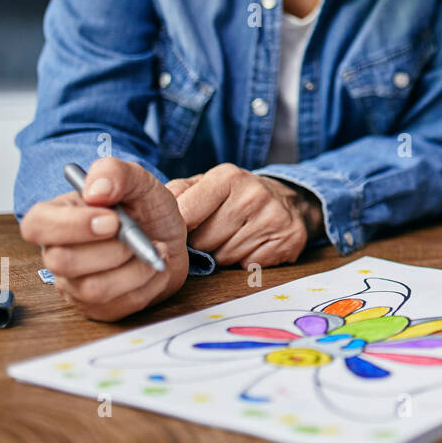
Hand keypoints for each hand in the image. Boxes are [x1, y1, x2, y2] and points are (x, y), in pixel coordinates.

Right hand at [20, 157, 188, 321]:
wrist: (172, 239)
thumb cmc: (147, 209)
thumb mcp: (139, 181)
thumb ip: (116, 173)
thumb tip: (95, 189)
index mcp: (58, 217)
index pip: (36, 225)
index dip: (72, 226)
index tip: (112, 220)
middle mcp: (58, 254)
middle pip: (63, 262)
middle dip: (113, 249)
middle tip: (141, 235)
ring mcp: (75, 286)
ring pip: (93, 289)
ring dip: (136, 268)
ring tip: (155, 249)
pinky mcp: (98, 308)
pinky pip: (119, 306)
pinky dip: (149, 284)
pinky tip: (155, 267)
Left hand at [174, 164, 322, 267]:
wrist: (288, 200)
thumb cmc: (236, 196)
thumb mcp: (207, 184)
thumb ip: (178, 193)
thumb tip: (153, 211)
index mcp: (228, 177)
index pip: (185, 215)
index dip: (180, 228)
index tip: (185, 229)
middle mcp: (254, 195)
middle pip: (204, 241)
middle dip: (204, 242)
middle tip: (217, 230)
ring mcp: (273, 218)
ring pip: (225, 257)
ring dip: (225, 252)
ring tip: (237, 236)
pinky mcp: (287, 241)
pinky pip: (248, 265)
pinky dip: (247, 260)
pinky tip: (254, 244)